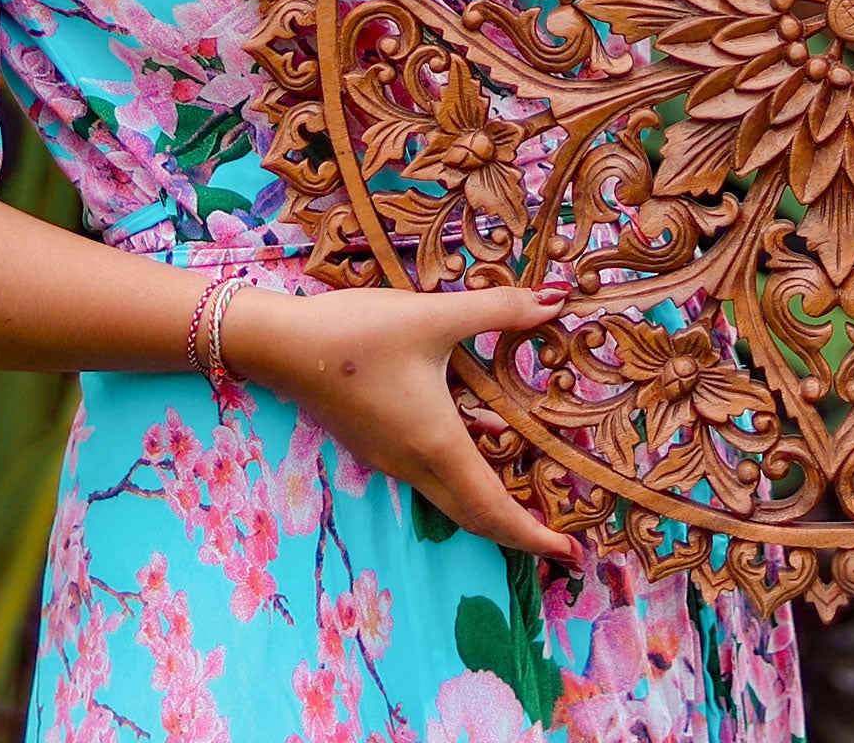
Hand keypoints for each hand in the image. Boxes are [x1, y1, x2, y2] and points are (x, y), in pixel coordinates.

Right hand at [222, 281, 577, 560]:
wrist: (282, 345)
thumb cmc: (360, 333)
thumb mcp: (434, 316)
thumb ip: (498, 310)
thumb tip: (557, 300)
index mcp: (435, 443)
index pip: (492, 508)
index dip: (533, 535)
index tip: (571, 554)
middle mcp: (412, 463)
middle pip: (473, 515)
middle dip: (519, 532)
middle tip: (560, 541)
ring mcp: (389, 457)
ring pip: (450, 497)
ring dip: (491, 506)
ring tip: (530, 498)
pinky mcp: (375, 443)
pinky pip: (430, 475)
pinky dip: (464, 479)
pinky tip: (480, 439)